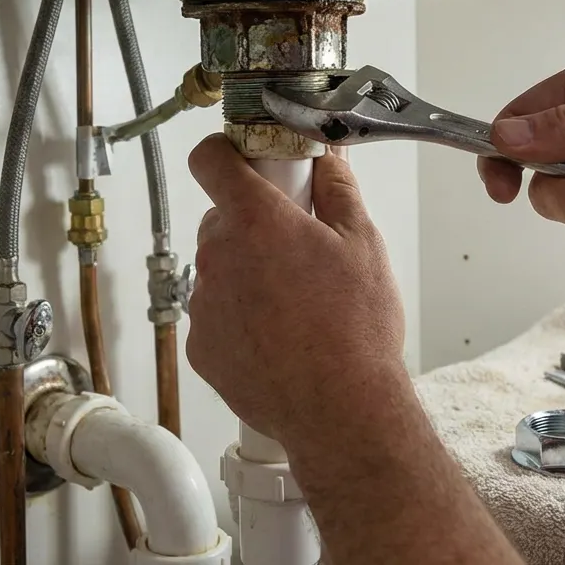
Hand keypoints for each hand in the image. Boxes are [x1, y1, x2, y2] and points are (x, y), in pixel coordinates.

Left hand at [186, 135, 405, 442]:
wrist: (339, 411)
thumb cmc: (355, 330)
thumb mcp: (363, 244)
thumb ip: (337, 190)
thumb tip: (327, 159)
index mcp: (256, 220)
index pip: (210, 160)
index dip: (224, 154)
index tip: (243, 161)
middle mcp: (218, 257)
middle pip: (222, 220)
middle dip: (253, 227)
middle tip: (297, 250)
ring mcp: (204, 304)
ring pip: (219, 270)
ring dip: (247, 276)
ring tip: (295, 306)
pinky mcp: (201, 347)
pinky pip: (216, 316)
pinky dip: (239, 320)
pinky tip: (279, 338)